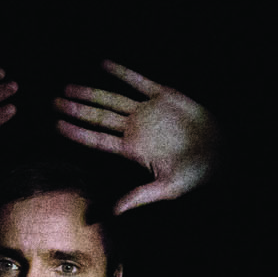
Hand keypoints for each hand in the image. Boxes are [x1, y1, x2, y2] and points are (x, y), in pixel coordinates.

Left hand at [55, 61, 218, 212]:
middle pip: (98, 117)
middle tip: (53, 100)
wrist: (224, 153)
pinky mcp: (165, 95)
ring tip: (69, 86)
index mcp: (133, 150)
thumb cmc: (197, 174)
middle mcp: (136, 129)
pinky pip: (139, 81)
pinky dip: (122, 72)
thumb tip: (113, 212)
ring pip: (113, 99)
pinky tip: (104, 63)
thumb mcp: (168, 189)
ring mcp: (149, 111)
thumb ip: (139, 197)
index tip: (55, 124)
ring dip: (91, 92)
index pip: (97, 139)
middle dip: (76, 108)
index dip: (76, 132)